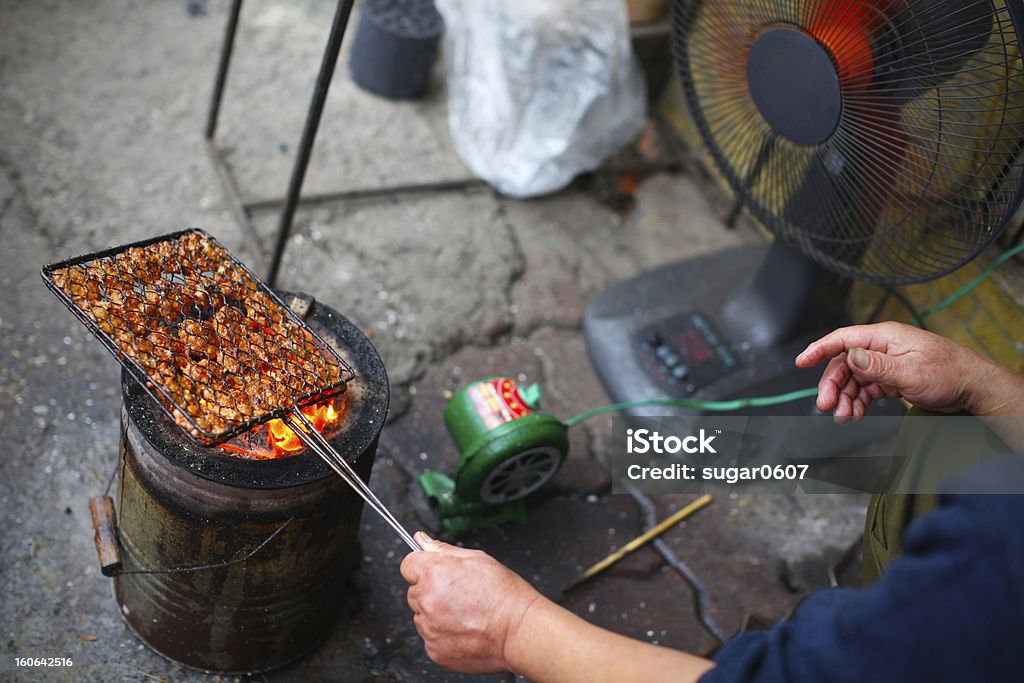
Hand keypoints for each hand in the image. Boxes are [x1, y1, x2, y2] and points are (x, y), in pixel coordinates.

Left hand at [400, 532, 541, 673]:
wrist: (519, 631)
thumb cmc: (504, 595)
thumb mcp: (477, 559)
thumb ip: (443, 549)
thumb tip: (422, 539)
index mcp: (433, 573)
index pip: (407, 565)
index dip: (422, 567)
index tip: (435, 572)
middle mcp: (426, 600)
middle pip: (414, 592)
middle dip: (431, 591)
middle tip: (460, 595)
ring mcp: (428, 629)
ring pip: (422, 617)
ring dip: (435, 614)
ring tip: (466, 614)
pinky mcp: (434, 650)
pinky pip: (431, 639)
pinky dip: (443, 636)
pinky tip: (465, 630)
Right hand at [794, 322, 987, 419]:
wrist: (974, 388)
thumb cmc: (950, 374)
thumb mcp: (910, 371)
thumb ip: (877, 364)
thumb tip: (850, 355)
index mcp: (885, 337)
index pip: (843, 339)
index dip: (819, 349)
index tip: (801, 362)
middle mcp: (883, 347)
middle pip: (845, 363)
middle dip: (833, 385)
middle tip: (827, 406)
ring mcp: (887, 363)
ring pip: (854, 379)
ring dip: (845, 398)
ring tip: (845, 417)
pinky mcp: (892, 377)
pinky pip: (866, 388)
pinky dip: (858, 402)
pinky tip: (856, 414)